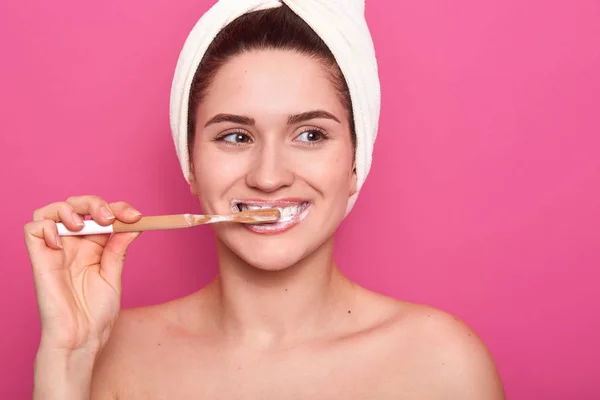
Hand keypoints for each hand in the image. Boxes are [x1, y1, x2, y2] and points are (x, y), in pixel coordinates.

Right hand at [24, 195, 141, 353]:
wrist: (82, 338)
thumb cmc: (96, 313)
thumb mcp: (113, 275)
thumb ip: (118, 249)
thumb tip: (133, 224)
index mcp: (94, 246)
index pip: (102, 213)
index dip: (118, 208)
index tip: (137, 217)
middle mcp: (73, 244)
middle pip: (76, 205)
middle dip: (95, 203)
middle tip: (110, 218)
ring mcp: (55, 250)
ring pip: (50, 211)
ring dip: (68, 209)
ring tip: (82, 226)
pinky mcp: (40, 260)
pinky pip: (33, 229)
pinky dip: (47, 225)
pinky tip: (61, 241)